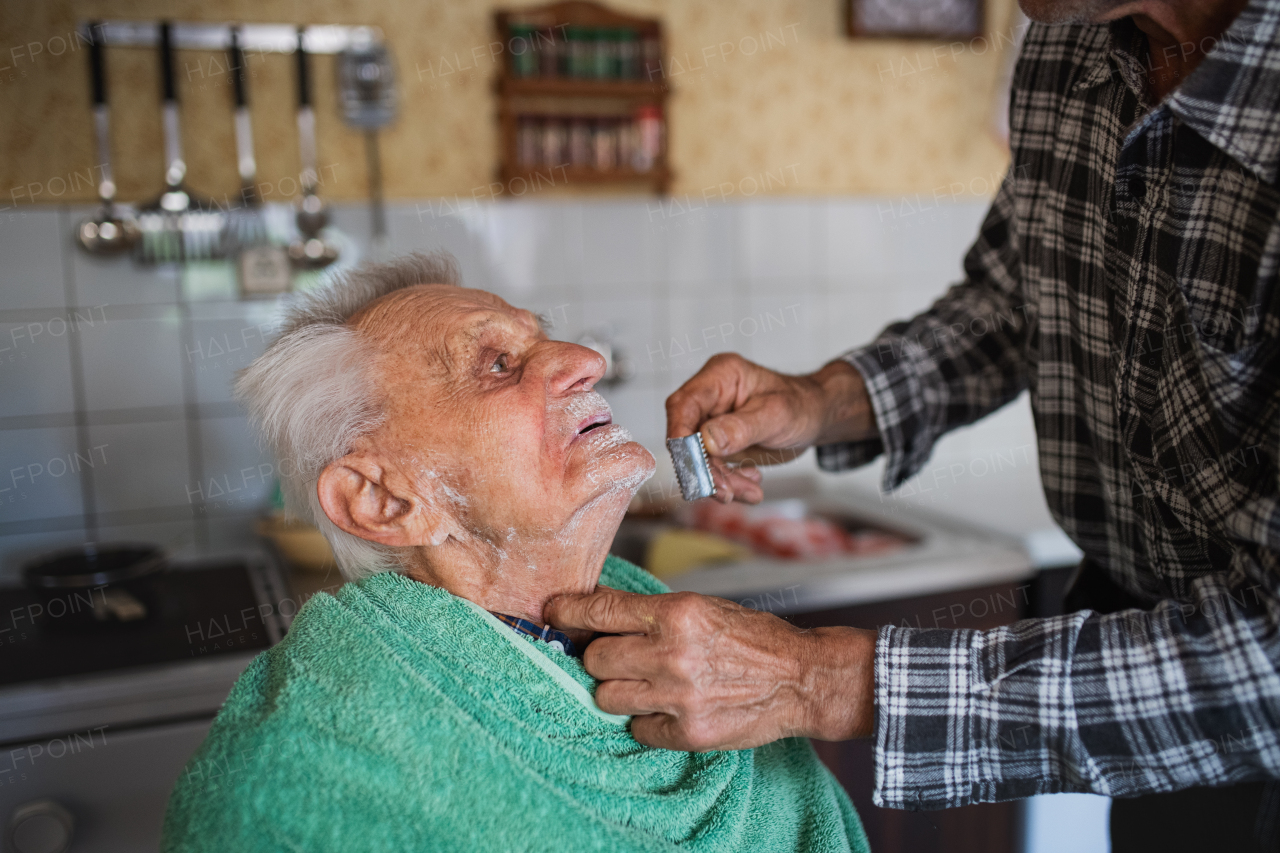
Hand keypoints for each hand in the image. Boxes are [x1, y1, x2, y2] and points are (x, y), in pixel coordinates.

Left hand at [545, 587, 875, 751]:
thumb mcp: (702, 607)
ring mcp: (679, 696)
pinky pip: (637, 727)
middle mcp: (673, 653)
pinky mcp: (688, 732)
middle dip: (597, 655)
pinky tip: (666, 706)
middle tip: (616, 655)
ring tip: (642, 682)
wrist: (800, 678)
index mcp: (677, 613)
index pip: (599, 610)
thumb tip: (597, 613)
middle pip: (595, 657)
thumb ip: (651, 612)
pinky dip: (645, 718)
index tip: (552, 613)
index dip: (567, 612)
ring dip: (616, 688)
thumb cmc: (752, 638)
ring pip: (606, 695)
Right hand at [665, 355, 876, 502]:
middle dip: (707, 469)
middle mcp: (710, 397)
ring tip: (750, 492)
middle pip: (687, 437)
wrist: (816, 417)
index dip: (680, 436)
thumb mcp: (776, 414)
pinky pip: (714, 468)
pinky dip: (730, 482)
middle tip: (727, 492)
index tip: (690, 464)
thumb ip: (741, 427)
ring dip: (721, 481)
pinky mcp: (718, 443)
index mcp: (720, 376)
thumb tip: (707, 441)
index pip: (683, 405)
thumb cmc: (801, 404)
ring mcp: (712, 421)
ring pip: (700, 459)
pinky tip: (752, 484)